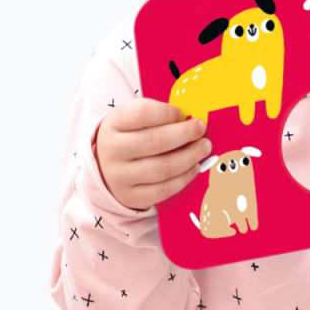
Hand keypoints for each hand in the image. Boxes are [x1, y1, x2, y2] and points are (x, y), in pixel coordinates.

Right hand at [95, 98, 210, 209]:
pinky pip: (163, 190)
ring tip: (204, 147)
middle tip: (200, 127)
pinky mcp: (131, 196)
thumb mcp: (133, 118)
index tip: (181, 113)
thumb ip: (158, 115)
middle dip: (185, 133)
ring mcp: (120, 176)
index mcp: (114, 123)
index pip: (142, 113)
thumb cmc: (129, 135)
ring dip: (190, 156)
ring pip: (163, 168)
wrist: (104, 166)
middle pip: (156, 141)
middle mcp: (113, 150)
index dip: (166, 112)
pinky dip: (184, 178)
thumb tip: (190, 118)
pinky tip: (195, 167)